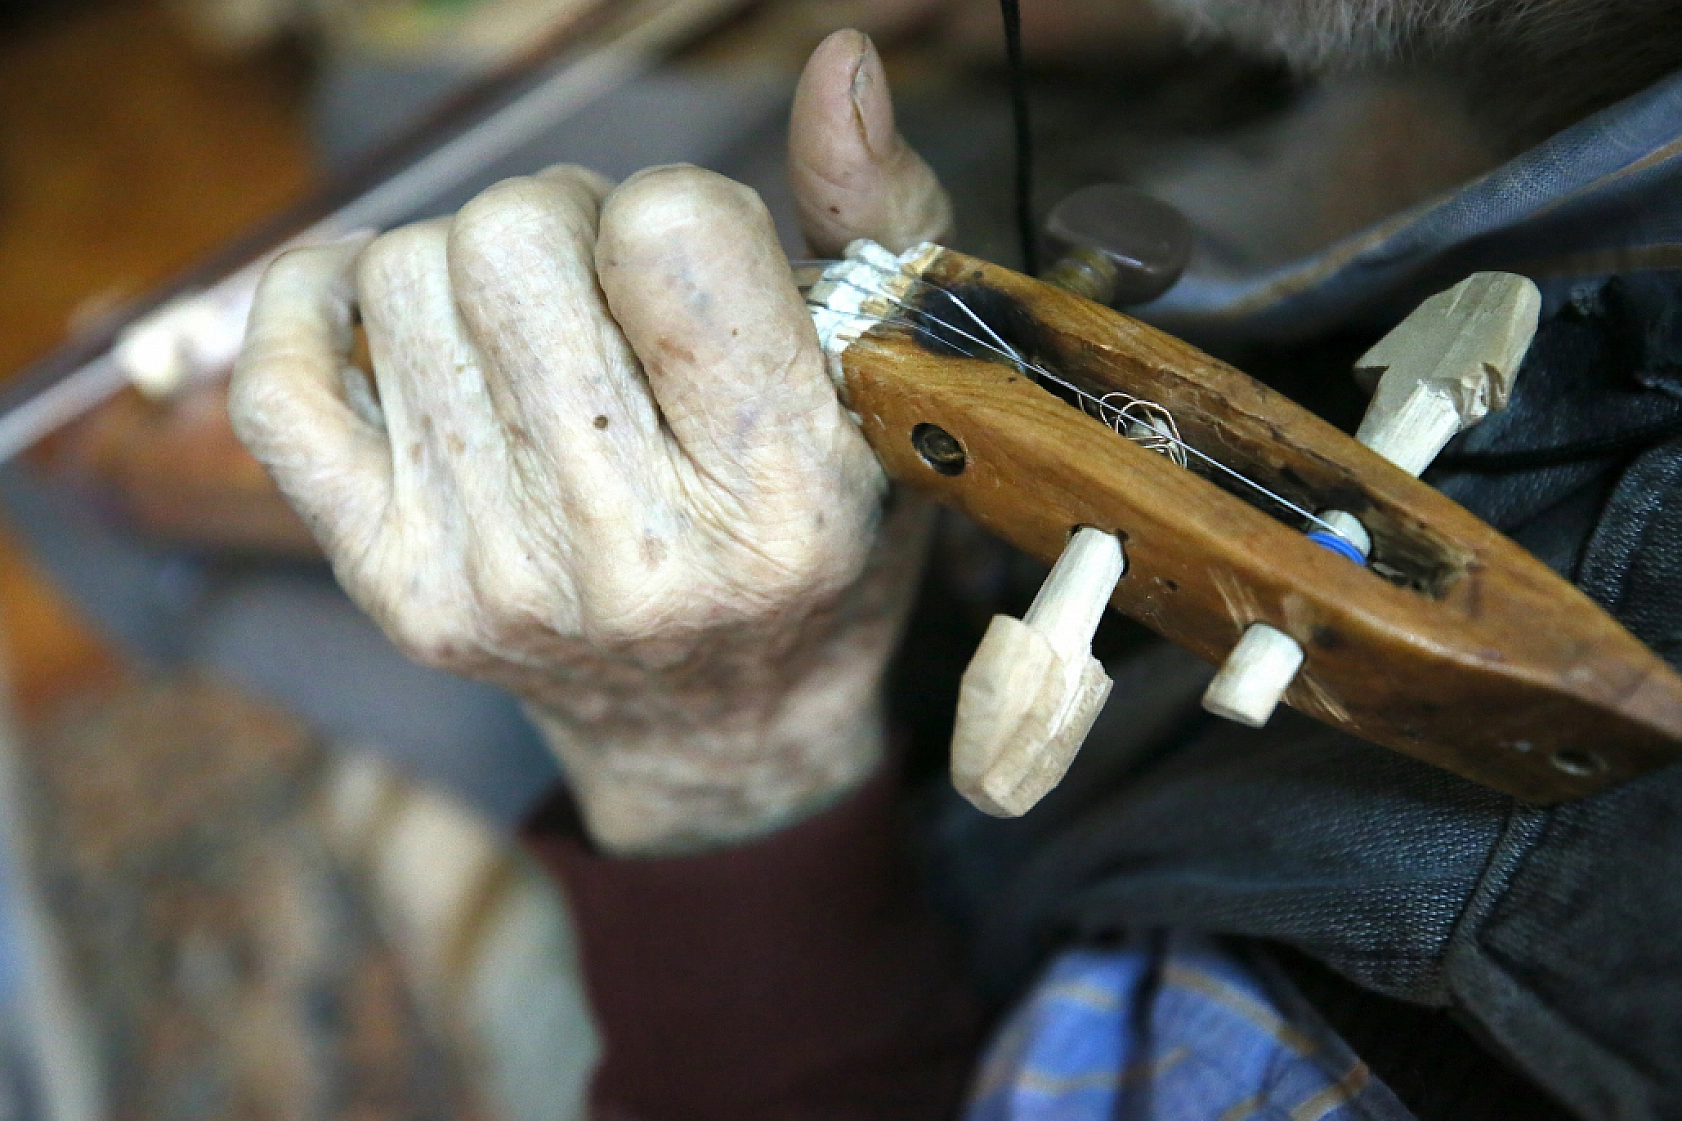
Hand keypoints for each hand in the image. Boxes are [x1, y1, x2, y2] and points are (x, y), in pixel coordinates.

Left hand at [230, 31, 950, 854]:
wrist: (718, 730)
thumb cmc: (818, 548)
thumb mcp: (890, 395)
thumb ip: (876, 219)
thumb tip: (836, 61)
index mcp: (786, 496)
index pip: (672, 227)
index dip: (684, 213)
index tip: (701, 275)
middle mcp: (636, 552)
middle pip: (512, 233)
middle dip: (565, 220)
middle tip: (606, 287)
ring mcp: (497, 575)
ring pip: (403, 274)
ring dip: (468, 261)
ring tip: (533, 325)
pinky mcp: (396, 585)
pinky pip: (281, 380)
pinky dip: (320, 301)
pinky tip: (388, 310)